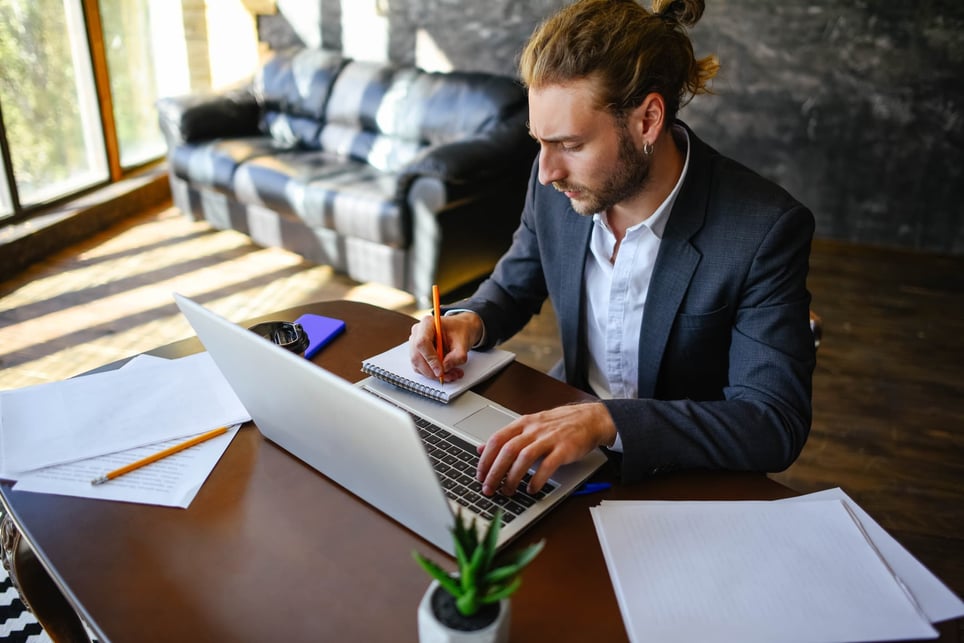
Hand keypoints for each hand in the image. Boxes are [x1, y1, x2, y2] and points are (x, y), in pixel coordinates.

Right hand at [408, 311, 482, 381]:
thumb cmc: (460, 330)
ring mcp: (415, 344)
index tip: (440, 370)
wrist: (460, 330)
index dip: (430, 359)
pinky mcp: (418, 354)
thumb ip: (457, 356)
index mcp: (427, 323)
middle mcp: (418, 333)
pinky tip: (447, 373)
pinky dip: (433, 374)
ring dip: (434, 374)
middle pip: (417, 356)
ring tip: (452, 374)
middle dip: (432, 371)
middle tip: (448, 375)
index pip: (422, 342)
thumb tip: (445, 368)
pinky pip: (421, 369)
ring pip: (418, 365)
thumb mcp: (463, 342)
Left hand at [476, 402, 616, 495]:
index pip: (497, 440)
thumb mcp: (530, 425)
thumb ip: (506, 437)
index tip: (479, 475)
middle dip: (495, 472)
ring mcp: (549, 438)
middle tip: (488, 489)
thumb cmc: (559, 424)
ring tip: (508, 491)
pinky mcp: (564, 449)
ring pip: (524, 457)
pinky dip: (537, 479)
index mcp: (523, 423)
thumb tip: (481, 449)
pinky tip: (531, 489)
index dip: (485, 459)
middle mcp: (534, 429)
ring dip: (513, 477)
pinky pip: (547, 465)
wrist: (590, 418)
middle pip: (508, 450)